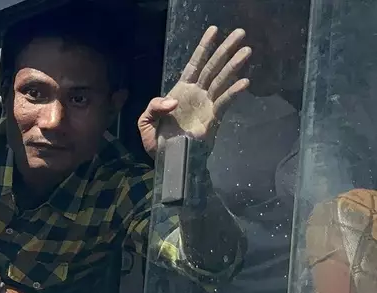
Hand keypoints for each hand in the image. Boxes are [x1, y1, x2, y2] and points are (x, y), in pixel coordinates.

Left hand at [138, 26, 251, 157]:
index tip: (214, 30)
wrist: (166, 162)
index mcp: (180, 91)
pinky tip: (245, 82)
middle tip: (241, 33)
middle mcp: (196, 94)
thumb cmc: (156, 142)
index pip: (194, 64)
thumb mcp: (145, 121)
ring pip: (221, 80)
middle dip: (225, 50)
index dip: (203, 47)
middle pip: (212, 67)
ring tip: (247, 51)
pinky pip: (224, 103)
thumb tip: (173, 101)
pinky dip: (233, 92)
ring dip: (234, 66)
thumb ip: (154, 106)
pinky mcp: (212, 119)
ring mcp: (206, 105)